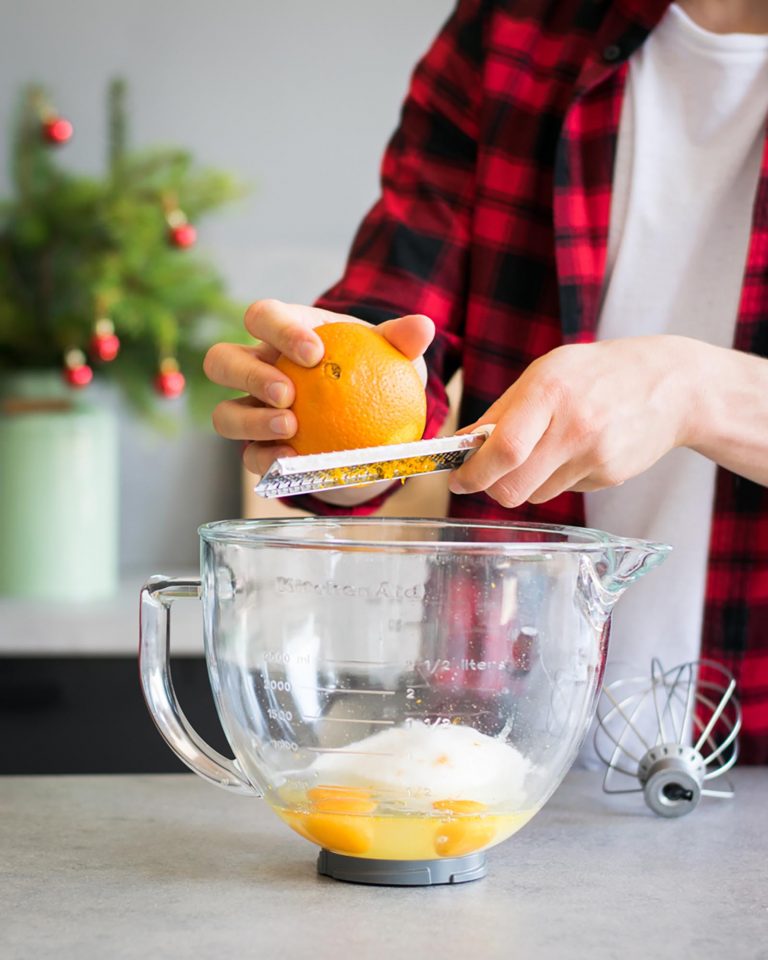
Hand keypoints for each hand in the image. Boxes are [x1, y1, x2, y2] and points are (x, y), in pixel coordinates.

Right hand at [204, 299, 434, 485]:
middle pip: (221, 361)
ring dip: (251, 420)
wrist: (372, 424)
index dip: (278, 329)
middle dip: (249, 374)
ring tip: (290, 427)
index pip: (262, 316)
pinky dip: (267, 459)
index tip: (315, 352)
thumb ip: (402, 341)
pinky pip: (250, 456)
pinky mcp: (259, 450)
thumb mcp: (393, 357)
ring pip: (223, 414)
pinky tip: (294, 462)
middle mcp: (256, 370)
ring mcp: (251, 411)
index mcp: (282, 333)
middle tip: (289, 393)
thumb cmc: (375, 375)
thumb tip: (422, 327)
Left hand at [450, 336, 700, 505]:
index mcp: (550, 392)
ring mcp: (595, 456)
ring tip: (547, 449)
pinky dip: (558, 479)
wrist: (672, 384)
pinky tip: (578, 451)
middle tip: (488, 476)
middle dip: (492, 488)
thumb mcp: (545, 374)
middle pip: (513, 488)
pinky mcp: (610, 476)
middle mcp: (574, 427)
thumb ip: (501, 412)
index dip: (473, 473)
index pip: (503, 450)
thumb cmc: (597, 373)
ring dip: (527, 482)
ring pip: (535, 495)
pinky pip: (565, 491)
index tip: (458, 478)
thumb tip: (460, 444)